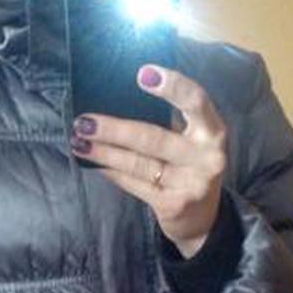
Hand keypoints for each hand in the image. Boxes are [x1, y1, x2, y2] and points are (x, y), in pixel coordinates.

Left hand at [70, 64, 227, 257]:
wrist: (202, 219)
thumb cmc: (190, 168)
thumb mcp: (193, 142)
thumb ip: (172, 121)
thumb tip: (120, 96)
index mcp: (213, 132)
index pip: (196, 102)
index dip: (172, 86)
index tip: (142, 73)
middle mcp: (206, 157)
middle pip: (153, 138)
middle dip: (114, 129)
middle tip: (84, 121)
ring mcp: (190, 184)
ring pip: (138, 164)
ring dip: (104, 152)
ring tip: (80, 142)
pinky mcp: (172, 205)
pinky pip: (134, 184)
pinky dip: (111, 172)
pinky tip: (95, 164)